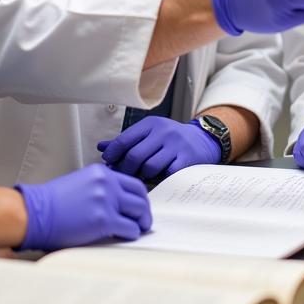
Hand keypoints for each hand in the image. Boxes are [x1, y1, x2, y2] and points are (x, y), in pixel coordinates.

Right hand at [16, 163, 151, 249]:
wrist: (34, 213)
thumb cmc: (51, 203)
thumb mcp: (79, 184)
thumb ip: (99, 189)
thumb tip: (116, 203)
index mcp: (102, 173)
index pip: (132, 183)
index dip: (140, 197)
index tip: (140, 206)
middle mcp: (107, 183)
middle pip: (140, 196)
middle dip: (145, 210)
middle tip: (144, 221)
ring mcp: (106, 201)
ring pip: (139, 211)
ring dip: (142, 222)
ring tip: (139, 229)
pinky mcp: (104, 220)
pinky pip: (129, 227)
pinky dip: (132, 233)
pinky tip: (128, 236)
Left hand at [97, 117, 220, 179]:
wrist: (202, 140)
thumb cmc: (170, 139)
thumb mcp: (149, 134)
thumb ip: (126, 141)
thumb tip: (101, 147)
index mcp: (150, 124)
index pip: (124, 140)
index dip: (112, 154)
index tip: (108, 163)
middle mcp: (163, 132)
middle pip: (134, 156)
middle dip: (125, 170)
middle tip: (123, 176)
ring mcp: (176, 145)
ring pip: (149, 167)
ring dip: (143, 175)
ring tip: (143, 176)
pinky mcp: (186, 159)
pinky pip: (167, 174)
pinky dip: (160, 179)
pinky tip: (159, 178)